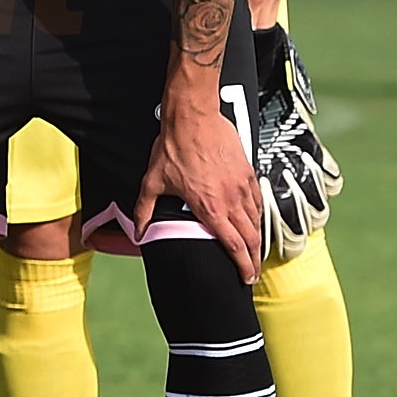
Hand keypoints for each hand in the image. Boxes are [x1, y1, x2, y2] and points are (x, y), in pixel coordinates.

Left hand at [138, 97, 262, 282]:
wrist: (193, 117)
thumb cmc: (173, 147)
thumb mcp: (152, 181)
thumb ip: (145, 210)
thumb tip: (138, 232)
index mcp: (210, 207)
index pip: (234, 245)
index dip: (243, 266)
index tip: (245, 278)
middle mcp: (231, 200)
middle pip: (251, 239)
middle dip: (254, 260)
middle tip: (252, 273)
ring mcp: (243, 186)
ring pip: (257, 221)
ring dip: (257, 239)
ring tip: (254, 252)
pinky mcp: (249, 173)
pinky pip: (258, 200)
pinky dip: (258, 216)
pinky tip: (254, 221)